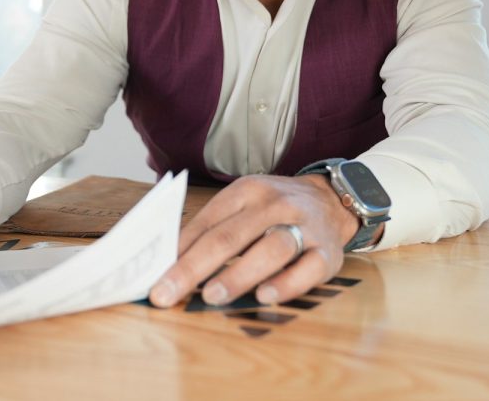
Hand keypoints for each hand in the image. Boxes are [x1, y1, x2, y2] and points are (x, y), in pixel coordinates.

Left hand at [149, 174, 357, 306]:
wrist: (334, 199)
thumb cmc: (275, 209)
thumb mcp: (242, 204)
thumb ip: (210, 229)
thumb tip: (169, 262)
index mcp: (247, 191)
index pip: (207, 223)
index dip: (178, 252)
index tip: (154, 278)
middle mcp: (275, 205)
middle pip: (230, 237)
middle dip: (194, 268)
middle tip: (168, 293)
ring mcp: (304, 228)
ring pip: (270, 250)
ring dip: (238, 274)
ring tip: (211, 296)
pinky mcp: (327, 252)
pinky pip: (307, 269)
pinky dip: (286, 284)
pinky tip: (263, 297)